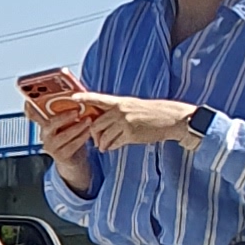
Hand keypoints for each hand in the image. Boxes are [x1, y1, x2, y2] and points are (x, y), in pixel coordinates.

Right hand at [17, 78, 97, 187]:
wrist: (74, 159)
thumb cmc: (72, 136)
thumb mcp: (67, 123)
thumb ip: (67, 111)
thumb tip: (78, 93)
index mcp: (44, 124)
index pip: (32, 115)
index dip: (30, 108)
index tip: (31, 100)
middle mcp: (44, 135)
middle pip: (49, 124)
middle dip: (63, 117)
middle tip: (76, 111)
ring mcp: (51, 147)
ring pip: (62, 136)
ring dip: (77, 127)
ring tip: (88, 120)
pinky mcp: (60, 156)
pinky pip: (71, 146)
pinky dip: (81, 138)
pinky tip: (89, 132)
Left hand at [66, 92, 201, 153]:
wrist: (171, 118)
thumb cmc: (152, 113)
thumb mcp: (133, 106)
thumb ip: (116, 111)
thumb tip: (101, 121)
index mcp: (120, 102)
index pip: (98, 99)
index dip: (85, 97)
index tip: (73, 97)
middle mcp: (120, 110)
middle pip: (95, 124)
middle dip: (93, 134)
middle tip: (95, 140)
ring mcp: (125, 122)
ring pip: (103, 136)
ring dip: (101, 143)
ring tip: (103, 146)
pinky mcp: (131, 134)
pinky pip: (114, 143)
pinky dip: (111, 146)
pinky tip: (113, 146)